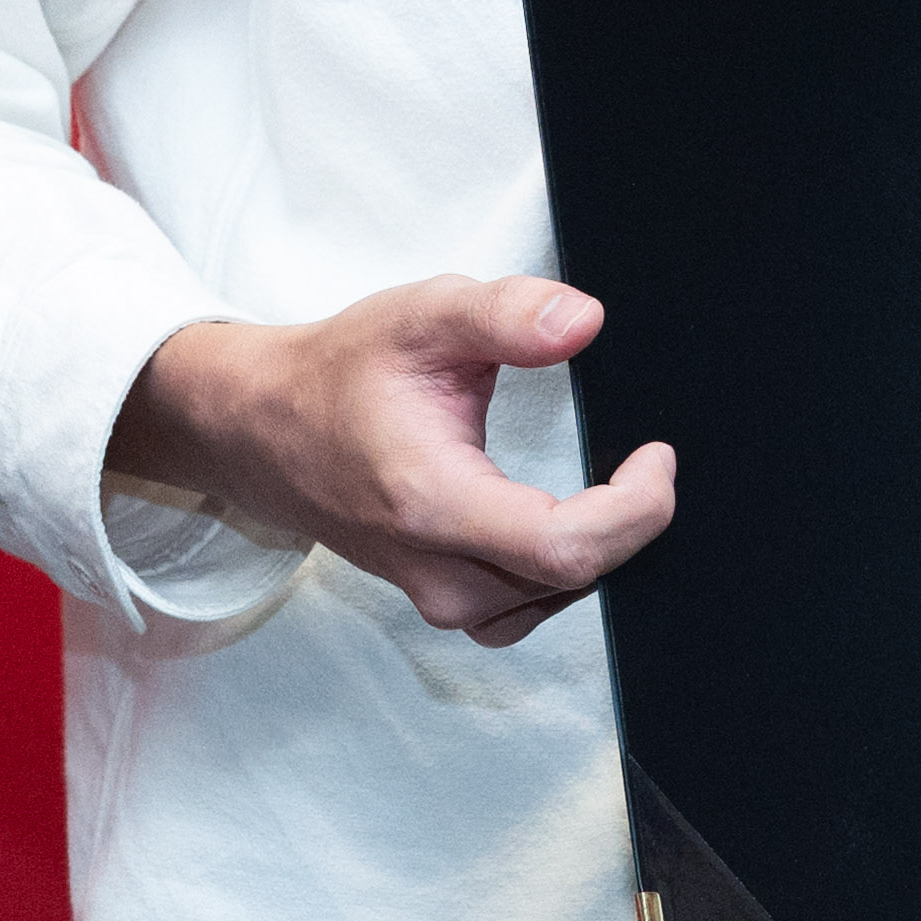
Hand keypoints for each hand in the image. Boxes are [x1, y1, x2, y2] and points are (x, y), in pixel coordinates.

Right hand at [109, 279, 675, 643]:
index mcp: (433, 502)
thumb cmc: (343, 374)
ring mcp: (437, 598)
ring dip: (599, 546)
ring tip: (612, 485)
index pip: (569, 548)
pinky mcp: (442, 602)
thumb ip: (507, 312)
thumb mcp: (424, 315)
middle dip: (628, 521)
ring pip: (556, 600)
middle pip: (573, 578)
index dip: (636, 509)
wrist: (264, 428)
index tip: (656, 454)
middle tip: (643, 458)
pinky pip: (530, 608)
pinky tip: (572, 521)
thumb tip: (584, 321)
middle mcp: (435, 569)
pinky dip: (564, 570)